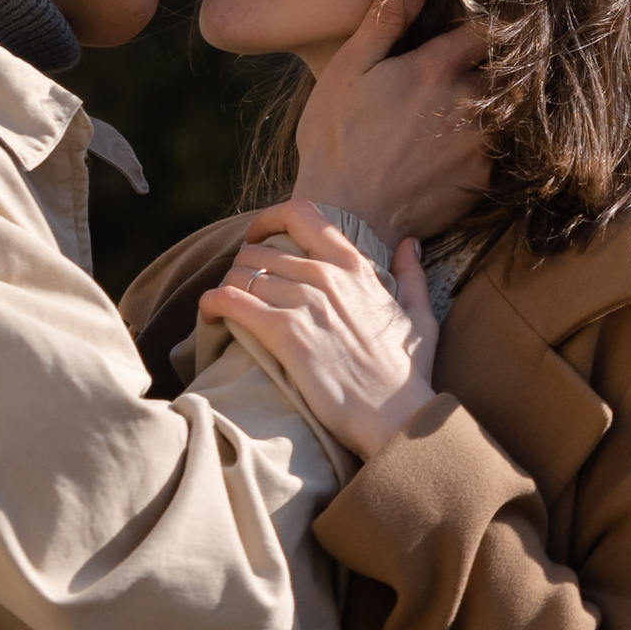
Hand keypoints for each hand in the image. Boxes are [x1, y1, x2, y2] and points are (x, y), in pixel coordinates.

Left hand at [200, 201, 440, 464]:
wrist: (396, 415)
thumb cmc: (407, 373)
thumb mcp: (421, 315)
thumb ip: (412, 274)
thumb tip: (410, 243)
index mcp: (354, 265)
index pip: (301, 214)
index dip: (268, 219)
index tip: (257, 237)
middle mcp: (326, 276)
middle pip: (259, 250)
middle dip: (243, 267)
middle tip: (241, 291)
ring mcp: (304, 303)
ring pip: (240, 274)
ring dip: (227, 288)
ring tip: (228, 310)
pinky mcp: (284, 334)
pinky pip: (230, 301)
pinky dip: (211, 304)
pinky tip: (209, 316)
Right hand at [291, 0, 489, 244]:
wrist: (345, 218)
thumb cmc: (337, 140)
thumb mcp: (350, 69)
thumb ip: (388, 20)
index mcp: (438, 68)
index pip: (489, 24)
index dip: (493, 11)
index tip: (494, 4)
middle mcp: (471, 102)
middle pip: (505, 67)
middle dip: (494, 60)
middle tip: (473, 62)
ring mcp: (482, 143)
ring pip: (505, 108)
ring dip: (492, 101)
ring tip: (462, 106)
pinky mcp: (484, 179)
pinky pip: (499, 148)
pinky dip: (486, 140)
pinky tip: (456, 145)